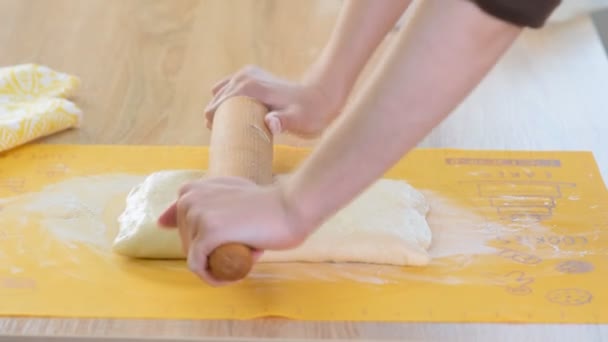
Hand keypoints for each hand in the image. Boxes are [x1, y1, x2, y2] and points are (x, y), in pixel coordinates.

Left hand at [157, 176, 307, 285]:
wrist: (290, 208)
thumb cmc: (266, 205)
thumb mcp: (230, 192)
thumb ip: (206, 197)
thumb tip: (163, 223)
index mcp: (191, 189)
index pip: (178, 225)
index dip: (199, 238)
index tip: (220, 243)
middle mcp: (189, 198)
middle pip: (187, 243)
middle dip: (210, 253)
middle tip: (242, 247)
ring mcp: (197, 214)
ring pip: (194, 256)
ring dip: (218, 264)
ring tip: (245, 255)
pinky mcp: (208, 232)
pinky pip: (199, 266)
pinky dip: (213, 277)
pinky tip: (231, 277)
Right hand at [204, 65, 342, 136]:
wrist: (320, 96)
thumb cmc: (309, 113)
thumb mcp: (296, 120)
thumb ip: (283, 121)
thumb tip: (271, 123)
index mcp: (249, 86)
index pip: (218, 104)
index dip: (215, 122)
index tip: (221, 137)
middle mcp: (245, 76)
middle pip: (217, 99)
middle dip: (217, 117)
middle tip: (228, 137)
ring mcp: (247, 73)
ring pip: (220, 93)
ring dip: (222, 109)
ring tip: (231, 128)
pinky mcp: (251, 75)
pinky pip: (228, 88)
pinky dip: (227, 101)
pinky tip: (237, 117)